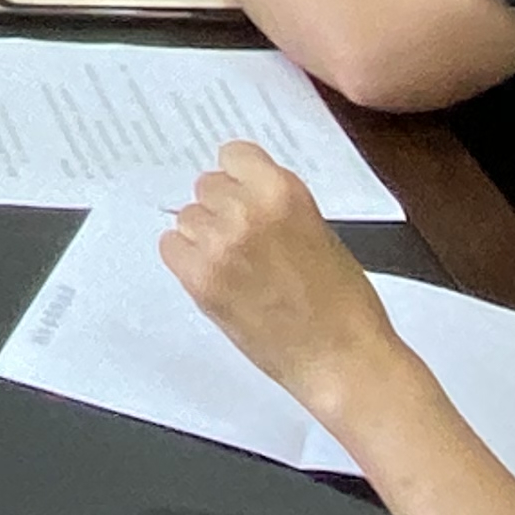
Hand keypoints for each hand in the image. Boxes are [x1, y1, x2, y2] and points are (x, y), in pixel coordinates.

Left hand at [162, 141, 405, 414]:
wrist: (343, 360)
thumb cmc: (344, 302)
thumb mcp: (317, 231)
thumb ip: (276, 204)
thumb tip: (240, 192)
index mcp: (281, 191)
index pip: (233, 155)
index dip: (239, 178)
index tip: (244, 194)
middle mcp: (245, 209)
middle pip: (207, 185)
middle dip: (222, 208)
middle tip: (245, 241)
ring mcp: (219, 244)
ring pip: (187, 216)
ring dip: (204, 236)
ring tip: (235, 266)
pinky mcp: (200, 279)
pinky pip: (170, 247)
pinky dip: (187, 260)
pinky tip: (215, 278)